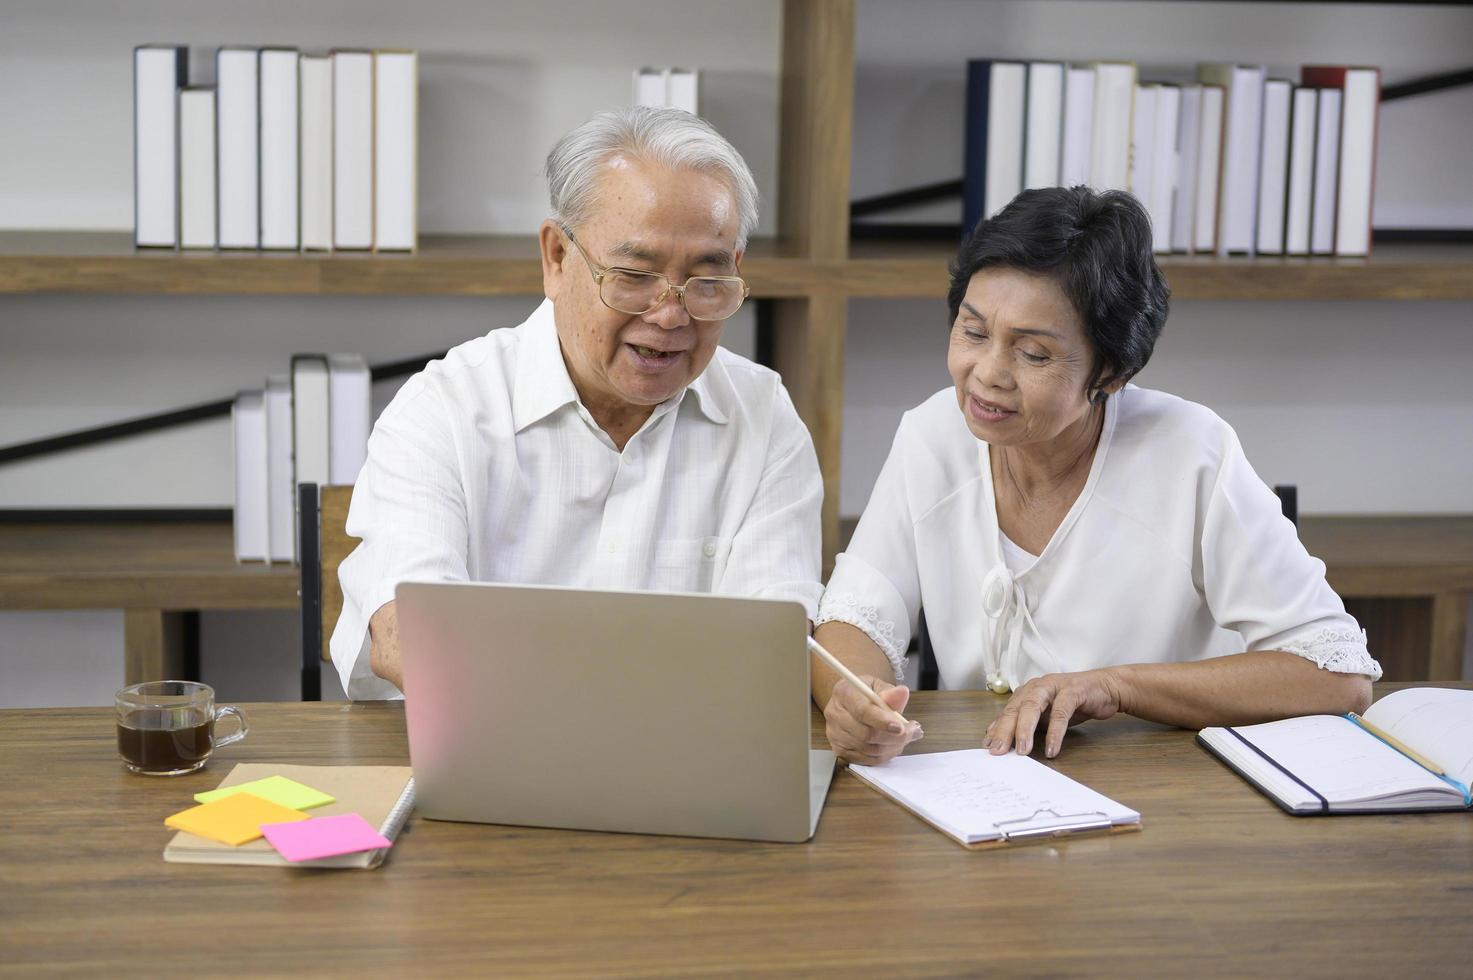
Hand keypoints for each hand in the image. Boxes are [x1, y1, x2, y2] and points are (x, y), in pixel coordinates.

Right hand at [824, 675, 922, 765]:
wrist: (852, 702)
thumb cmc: (866, 693)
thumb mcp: (879, 686)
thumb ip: (891, 692)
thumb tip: (902, 693)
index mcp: (844, 693)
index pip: (862, 711)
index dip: (882, 721)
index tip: (900, 727)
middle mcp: (834, 713)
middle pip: (865, 734)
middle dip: (893, 737)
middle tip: (912, 731)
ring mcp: (834, 734)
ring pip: (868, 749)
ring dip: (891, 746)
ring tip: (904, 737)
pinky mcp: (838, 749)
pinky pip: (865, 760)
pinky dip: (883, 755)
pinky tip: (892, 745)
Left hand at [983, 669, 1123, 758]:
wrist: (1105, 688)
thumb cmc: (1073, 702)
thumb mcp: (1046, 715)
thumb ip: (1028, 724)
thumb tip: (1005, 740)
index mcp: (1027, 693)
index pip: (1007, 712)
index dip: (996, 730)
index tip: (987, 748)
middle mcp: (1036, 687)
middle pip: (1015, 709)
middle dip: (1004, 731)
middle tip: (998, 751)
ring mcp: (1053, 687)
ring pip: (1033, 707)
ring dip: (1025, 729)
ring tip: (1022, 751)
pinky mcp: (1072, 692)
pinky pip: (1061, 713)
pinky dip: (1055, 732)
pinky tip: (1052, 748)